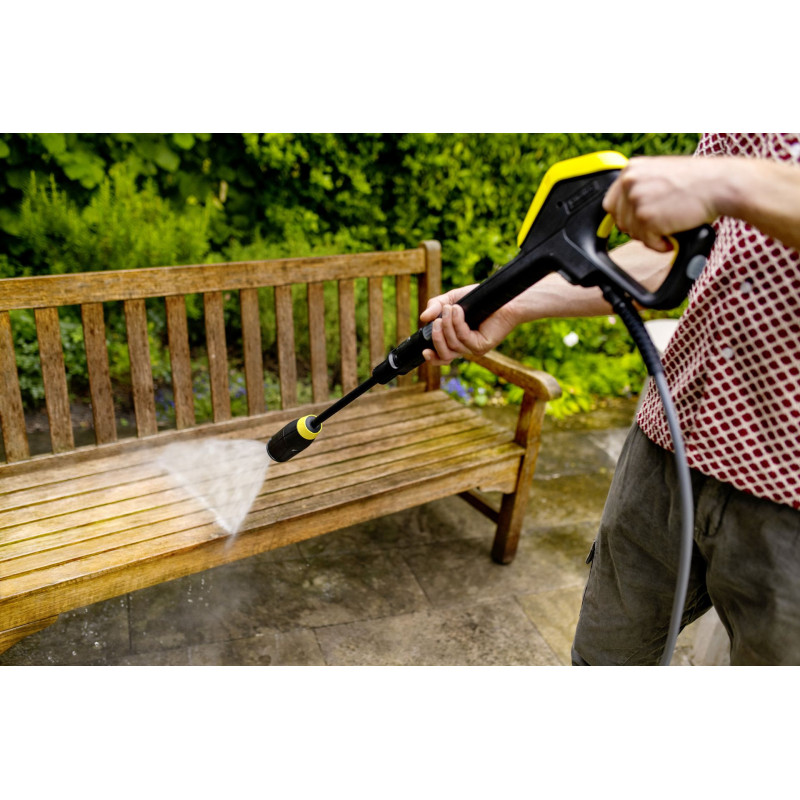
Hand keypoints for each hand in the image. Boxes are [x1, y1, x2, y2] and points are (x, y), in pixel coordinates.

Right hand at [419, 284, 519, 364]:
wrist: (502, 298)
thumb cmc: (479, 299)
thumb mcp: (452, 299)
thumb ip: (435, 306)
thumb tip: (423, 318)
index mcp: (456, 341)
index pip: (442, 357)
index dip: (432, 358)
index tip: (424, 351)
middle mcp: (465, 348)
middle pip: (444, 355)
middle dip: (437, 338)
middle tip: (437, 321)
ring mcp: (473, 348)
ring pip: (452, 345)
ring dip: (447, 326)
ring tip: (449, 308)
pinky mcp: (482, 345)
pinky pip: (464, 338)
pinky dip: (458, 323)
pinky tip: (458, 311)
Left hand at [603, 156, 721, 251]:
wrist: (720, 184)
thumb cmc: (698, 181)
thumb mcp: (660, 174)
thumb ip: (641, 187)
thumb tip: (626, 211)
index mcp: (632, 169)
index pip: (611, 202)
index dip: (625, 216)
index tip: (637, 222)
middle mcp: (629, 182)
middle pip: (620, 220)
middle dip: (638, 228)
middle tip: (659, 226)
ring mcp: (636, 200)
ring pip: (632, 233)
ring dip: (651, 236)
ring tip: (670, 229)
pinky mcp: (646, 218)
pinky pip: (646, 242)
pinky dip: (659, 245)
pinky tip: (672, 238)